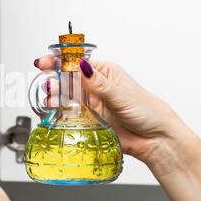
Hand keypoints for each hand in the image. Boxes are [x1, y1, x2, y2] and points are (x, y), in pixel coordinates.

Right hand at [35, 56, 191, 170]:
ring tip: (51, 101)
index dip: (59, 61)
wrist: (155, 140)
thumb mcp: (121, 94)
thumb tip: (81, 66)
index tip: (44, 62)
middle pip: (67, 80)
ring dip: (55, 98)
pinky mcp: (88, 120)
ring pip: (66, 98)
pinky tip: (55, 113)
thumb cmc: (147, 111)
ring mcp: (90, 104)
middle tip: (48, 86)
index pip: (76, 63)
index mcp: (103, 72)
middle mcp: (95, 86)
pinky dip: (60, 114)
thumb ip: (98, 83)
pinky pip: (70, 115)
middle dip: (54, 81)